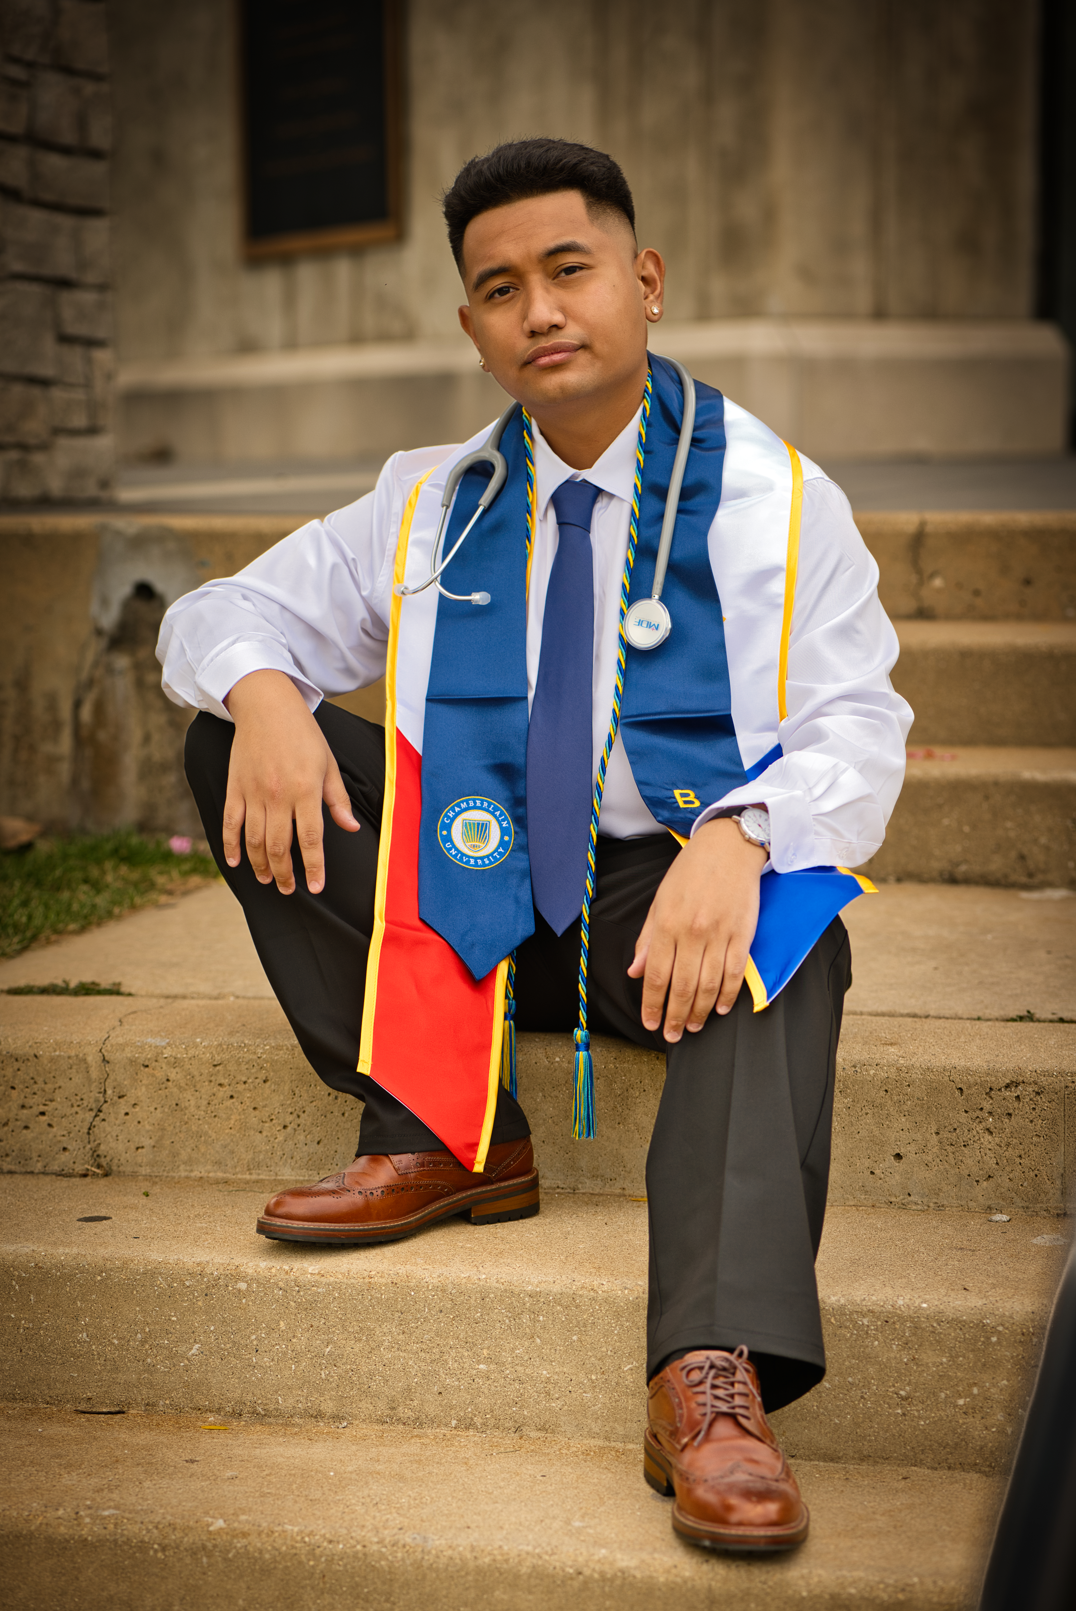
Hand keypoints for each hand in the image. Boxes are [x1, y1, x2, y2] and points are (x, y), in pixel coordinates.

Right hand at [222, 670, 358, 894]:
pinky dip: (231, 846)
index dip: (313, 867)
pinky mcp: (235, 787)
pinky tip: (237, 863)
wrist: (266, 706)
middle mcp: (278, 796)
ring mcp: (253, 793)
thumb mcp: (328, 763)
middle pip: (279, 847)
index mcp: (306, 790)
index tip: (315, 887)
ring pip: (255, 840)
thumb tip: (350, 829)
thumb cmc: (303, 734)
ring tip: (268, 880)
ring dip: (261, 865)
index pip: (311, 839)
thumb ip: (337, 800)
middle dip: (284, 873)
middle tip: (289, 889)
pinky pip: (230, 823)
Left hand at [627, 818, 766, 1041]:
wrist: (729, 848)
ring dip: (698, 1011)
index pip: (656, 975)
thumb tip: (636, 970)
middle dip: (674, 1016)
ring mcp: (719, 935)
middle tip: (672, 1034)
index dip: (652, 1004)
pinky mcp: (743, 935)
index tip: (650, 1022)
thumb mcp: (660, 900)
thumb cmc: (691, 871)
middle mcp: (692, 932)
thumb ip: (648, 938)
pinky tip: (719, 1008)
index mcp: (667, 924)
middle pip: (681, 986)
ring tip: (692, 1026)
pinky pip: (734, 973)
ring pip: (707, 985)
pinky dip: (727, 995)